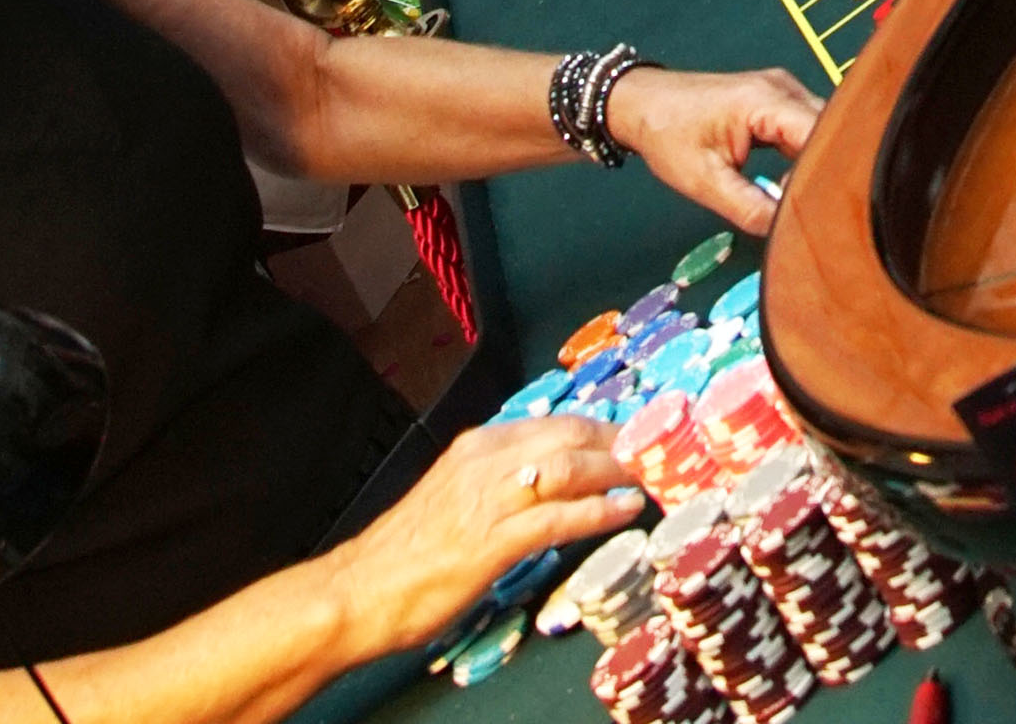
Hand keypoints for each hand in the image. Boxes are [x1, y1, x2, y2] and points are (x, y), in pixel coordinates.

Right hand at [330, 417, 644, 657]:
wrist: (359, 591)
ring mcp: (489, 499)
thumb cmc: (406, 554)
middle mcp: (486, 461)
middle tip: (656, 450)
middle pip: (569, 436)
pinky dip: (597, 510)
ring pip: (568, 467)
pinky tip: (624, 511)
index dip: (600, 427)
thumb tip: (544, 481)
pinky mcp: (492, 541)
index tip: (633, 433)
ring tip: (649, 476)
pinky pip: (557, 516)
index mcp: (477, 447)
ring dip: (616, 469)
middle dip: (618, 440)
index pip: (553, 424)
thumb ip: (497, 483)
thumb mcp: (455, 498)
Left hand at [608, 62, 821, 234]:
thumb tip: (790, 231)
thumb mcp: (705, 183)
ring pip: (820, 129)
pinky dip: (805, 155)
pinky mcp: (776, 99)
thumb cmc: (667, 135)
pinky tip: (797, 184)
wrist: (640, 101)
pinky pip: (804, 128)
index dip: (833, 173)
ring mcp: (781, 90)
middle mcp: (783, 87)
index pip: (822, 134)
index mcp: (765, 101)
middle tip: (826, 213)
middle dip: (831, 171)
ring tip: (812, 202)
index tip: (832, 211)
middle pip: (828, 130)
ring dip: (818, 164)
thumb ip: (750, 210)